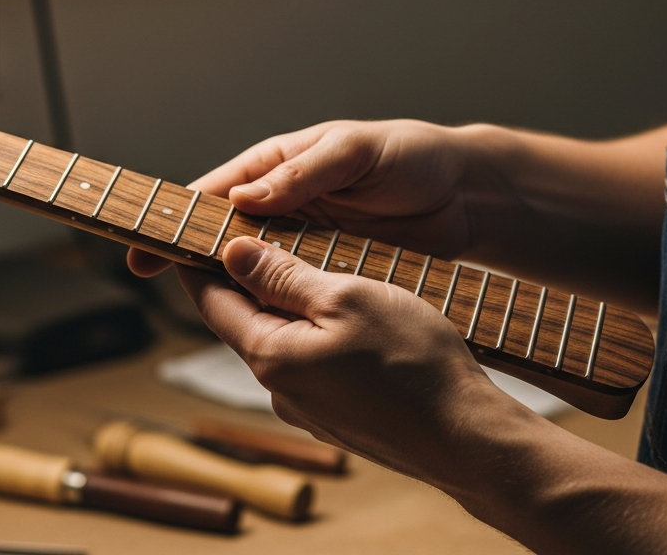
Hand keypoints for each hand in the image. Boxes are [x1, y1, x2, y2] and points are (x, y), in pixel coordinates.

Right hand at [129, 119, 481, 276]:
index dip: (177, 218)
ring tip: (207, 309)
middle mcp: (282, 207)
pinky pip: (293, 293)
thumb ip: (303, 174)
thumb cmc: (410, 155)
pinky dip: (276, 307)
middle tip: (156, 281)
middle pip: (223, 237)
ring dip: (232, 289)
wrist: (465, 196)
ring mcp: (303, 243)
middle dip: (190, 258)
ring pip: (254, 271)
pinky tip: (262, 324)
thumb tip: (246, 198)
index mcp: (276, 167)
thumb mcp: (354, 152)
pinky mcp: (330, 273)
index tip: (148, 244)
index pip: (214, 193)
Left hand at [178, 236, 530, 480]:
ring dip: (294, 309)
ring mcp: (308, 410)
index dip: (202, 260)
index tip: (201, 230)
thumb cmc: (412, 362)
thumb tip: (233, 253)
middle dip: (253, 281)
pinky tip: (356, 323)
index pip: (211, 301)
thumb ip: (284, 276)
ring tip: (324, 275)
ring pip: (284, 343)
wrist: (465, 436)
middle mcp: (279, 390)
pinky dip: (322, 337)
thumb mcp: (346, 297)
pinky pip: (314, 366)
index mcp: (270, 356)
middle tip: (267, 236)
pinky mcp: (337, 419)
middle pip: (247, 321)